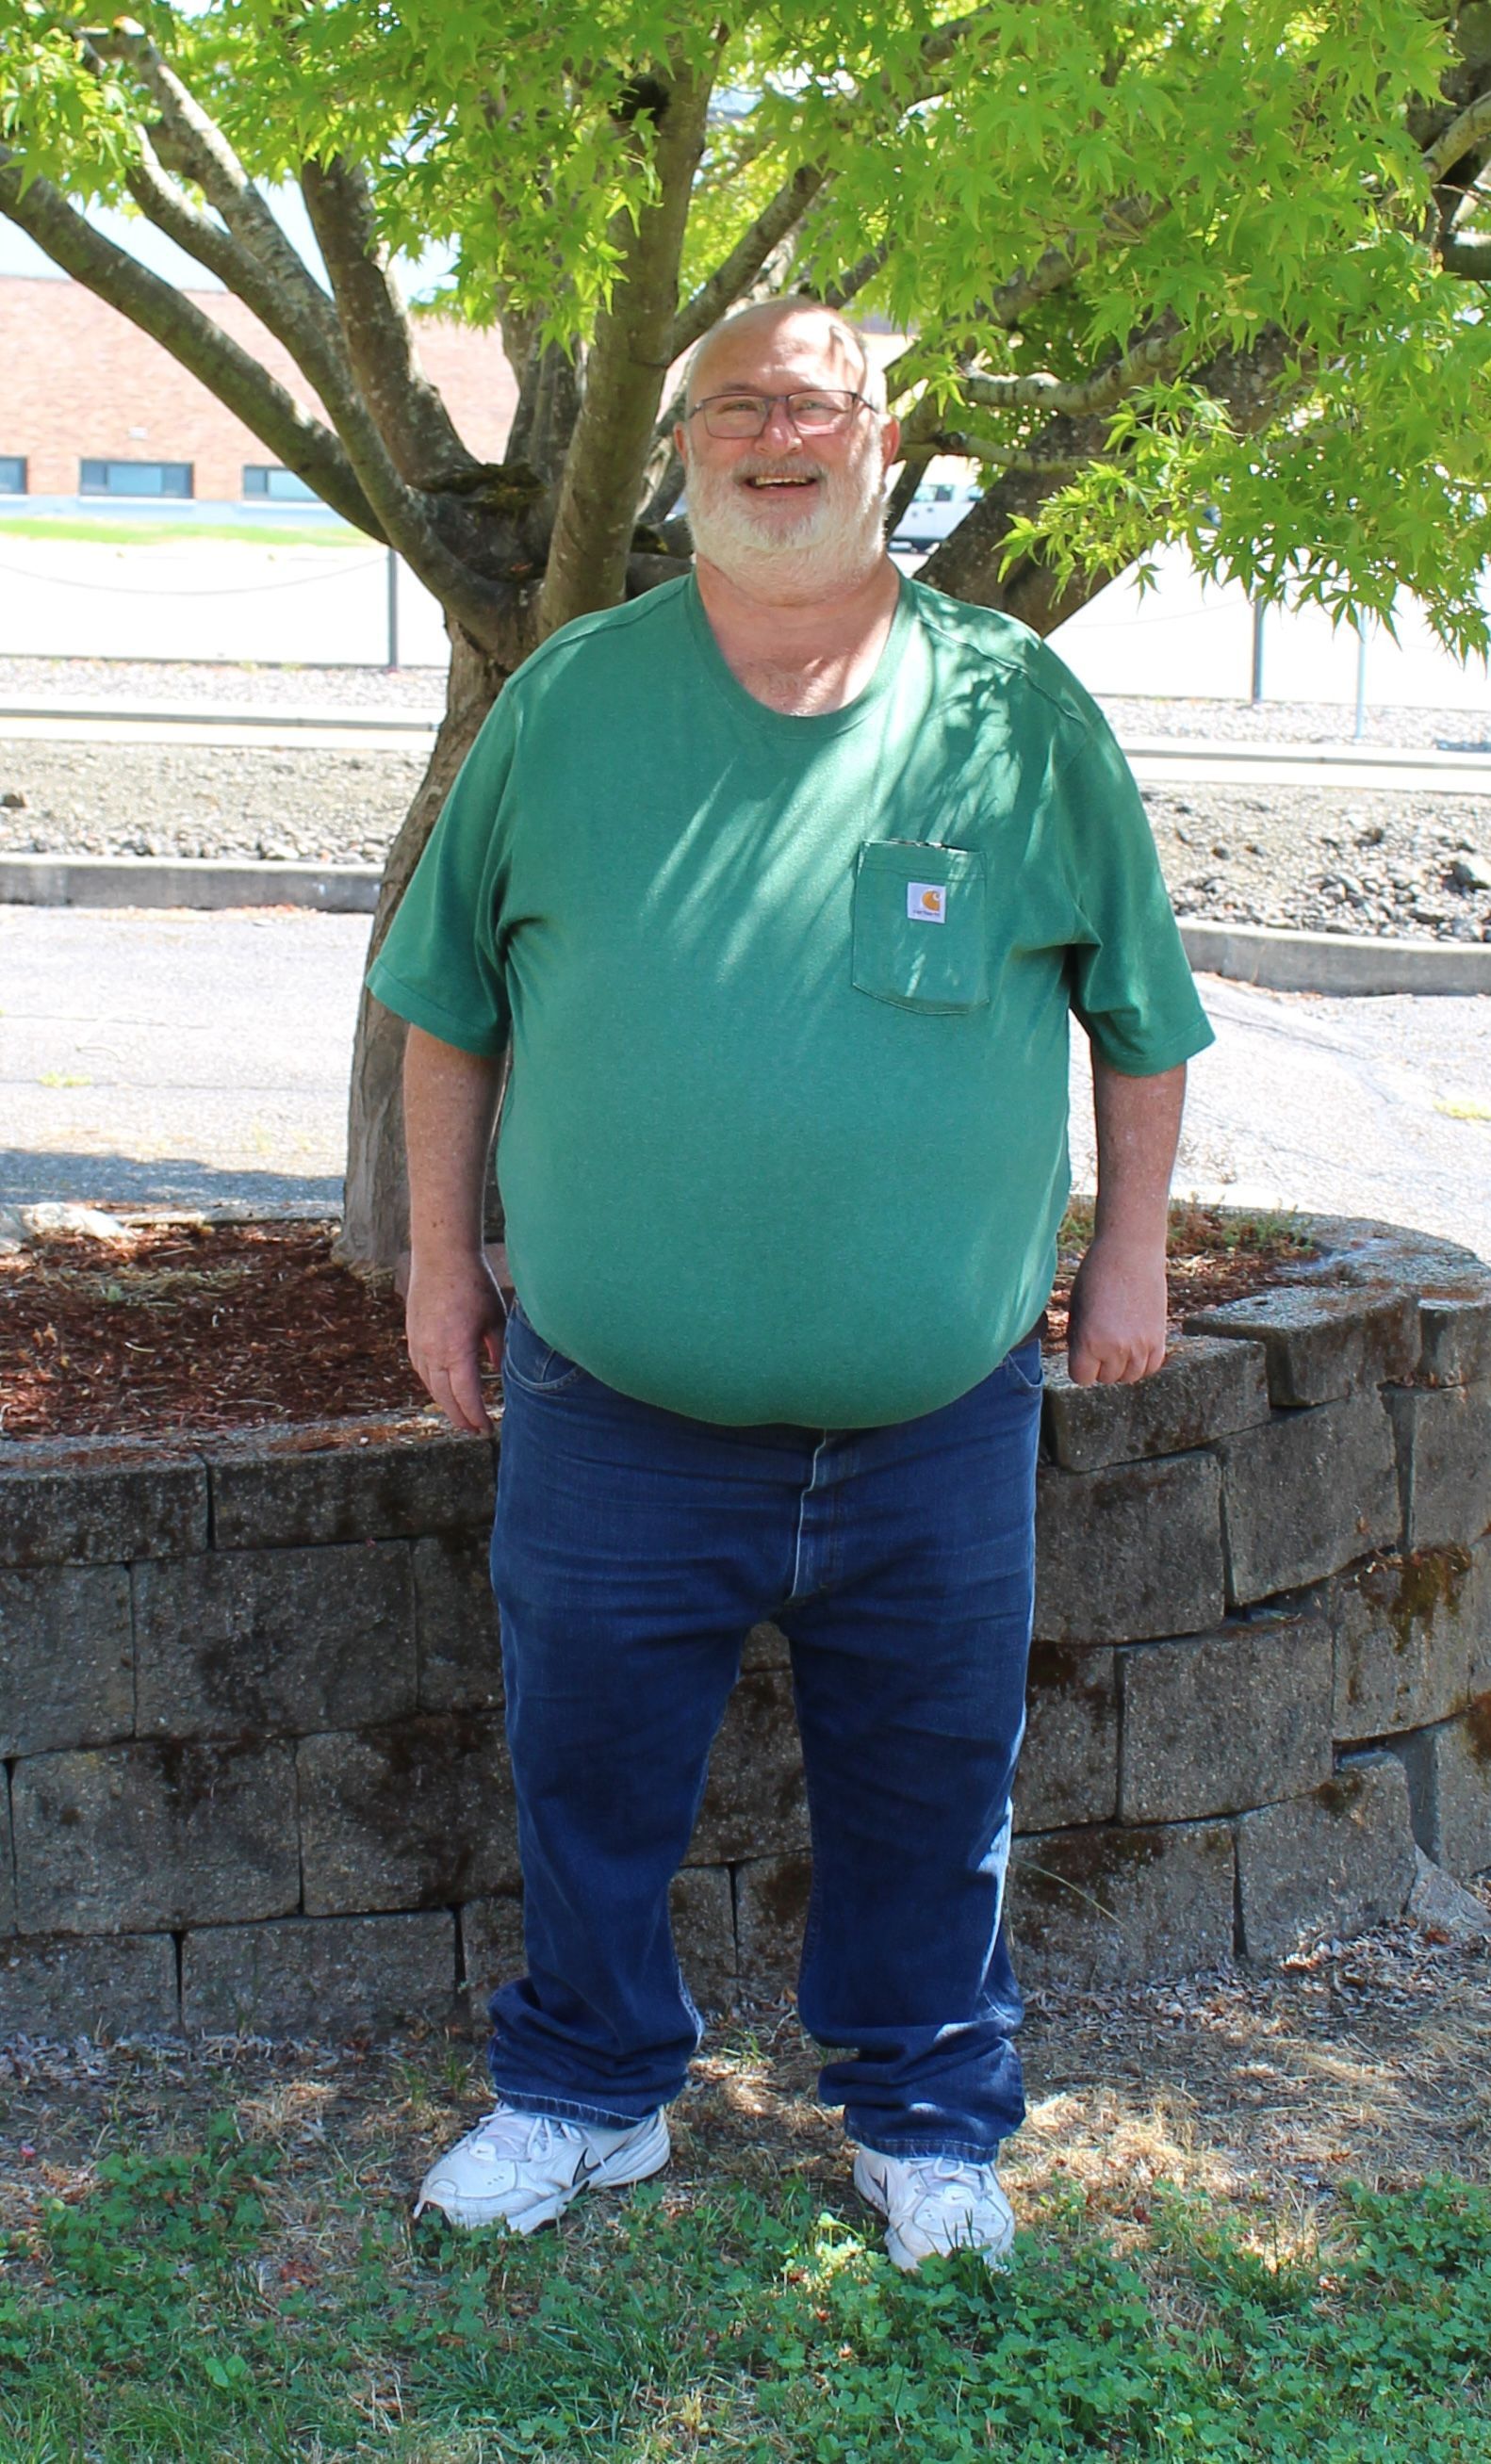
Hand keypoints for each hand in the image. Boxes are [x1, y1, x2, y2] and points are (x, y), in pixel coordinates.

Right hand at [405, 1247, 506, 1432]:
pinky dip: (432, 1383)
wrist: (441, 1255)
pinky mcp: (412, 1335)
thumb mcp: (495, 1317)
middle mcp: (433, 1352)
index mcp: (457, 1350)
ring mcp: (419, 1344)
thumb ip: (498, 1348)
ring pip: (430, 1385)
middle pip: (445, 1397)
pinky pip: (420, 1369)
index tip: (487, 1428)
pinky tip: (442, 1387)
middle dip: (460, 1417)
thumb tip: (498, 1372)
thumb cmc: (473, 1283)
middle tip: (474, 1429)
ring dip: (445, 1403)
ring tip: (460, 1413)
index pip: (466, 1395)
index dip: (476, 1416)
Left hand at [1066, 1230, 1167, 1385]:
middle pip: (1106, 1378)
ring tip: (1117, 1341)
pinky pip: (1151, 1367)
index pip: (1081, 1378)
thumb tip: (1083, 1360)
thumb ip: (1079, 1339)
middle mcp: (1117, 1349)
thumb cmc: (1096, 1275)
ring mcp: (1141, 1346)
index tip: (1081, 1350)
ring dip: (1121, 1365)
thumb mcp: (1077, 1309)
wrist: (1130, 1252)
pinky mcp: (1159, 1338)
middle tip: (1100, 1338)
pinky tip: (1134, 1344)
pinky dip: (1142, 1361)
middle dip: (1099, 1364)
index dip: (1079, 1365)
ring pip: (1129, 1376)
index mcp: (1089, 1342)